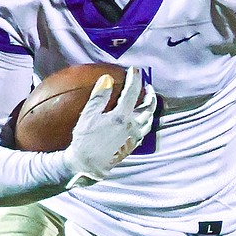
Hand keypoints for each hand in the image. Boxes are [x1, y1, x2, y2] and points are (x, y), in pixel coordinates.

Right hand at [63, 67, 155, 188]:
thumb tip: (107, 78)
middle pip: (148, 107)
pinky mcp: (132, 146)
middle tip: (148, 86)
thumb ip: (98, 97)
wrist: (87, 166)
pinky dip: (146, 121)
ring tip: (148, 101)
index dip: (135, 79)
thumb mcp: (88, 117)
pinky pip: (144, 130)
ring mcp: (134, 137)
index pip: (133, 93)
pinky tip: (140, 120)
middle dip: (150, 94)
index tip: (134, 70)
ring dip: (150, 108)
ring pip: (149, 120)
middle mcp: (133, 127)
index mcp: (122, 117)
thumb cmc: (84, 140)